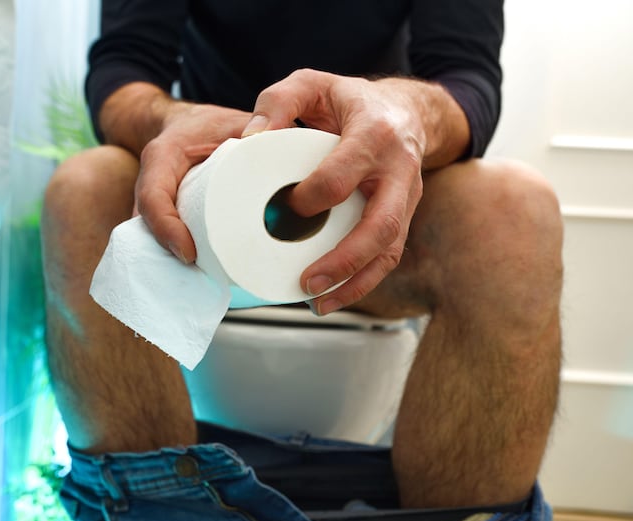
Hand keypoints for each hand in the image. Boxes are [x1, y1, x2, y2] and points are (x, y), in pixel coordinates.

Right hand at [136, 102, 250, 262]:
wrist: (189, 126)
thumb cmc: (213, 124)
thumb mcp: (235, 120)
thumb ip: (257, 131)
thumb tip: (278, 146)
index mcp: (163, 156)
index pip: (153, 197)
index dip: (167, 229)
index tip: (190, 254)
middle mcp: (153, 181)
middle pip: (148, 225)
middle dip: (170, 253)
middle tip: (203, 274)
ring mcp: (155, 201)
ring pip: (152, 236)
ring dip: (171, 260)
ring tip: (203, 278)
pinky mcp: (165, 215)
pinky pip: (164, 237)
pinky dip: (179, 255)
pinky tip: (203, 273)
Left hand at [242, 69, 427, 314]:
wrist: (405, 111)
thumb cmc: (349, 100)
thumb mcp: (312, 83)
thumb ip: (277, 102)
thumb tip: (248, 140)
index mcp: (374, 133)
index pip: (342, 175)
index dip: (310, 199)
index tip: (284, 209)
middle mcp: (399, 169)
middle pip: (381, 225)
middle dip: (344, 260)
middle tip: (307, 282)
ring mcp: (408, 197)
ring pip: (390, 250)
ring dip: (355, 283)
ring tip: (318, 304)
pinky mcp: (404, 217)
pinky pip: (389, 256)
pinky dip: (362, 282)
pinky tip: (332, 297)